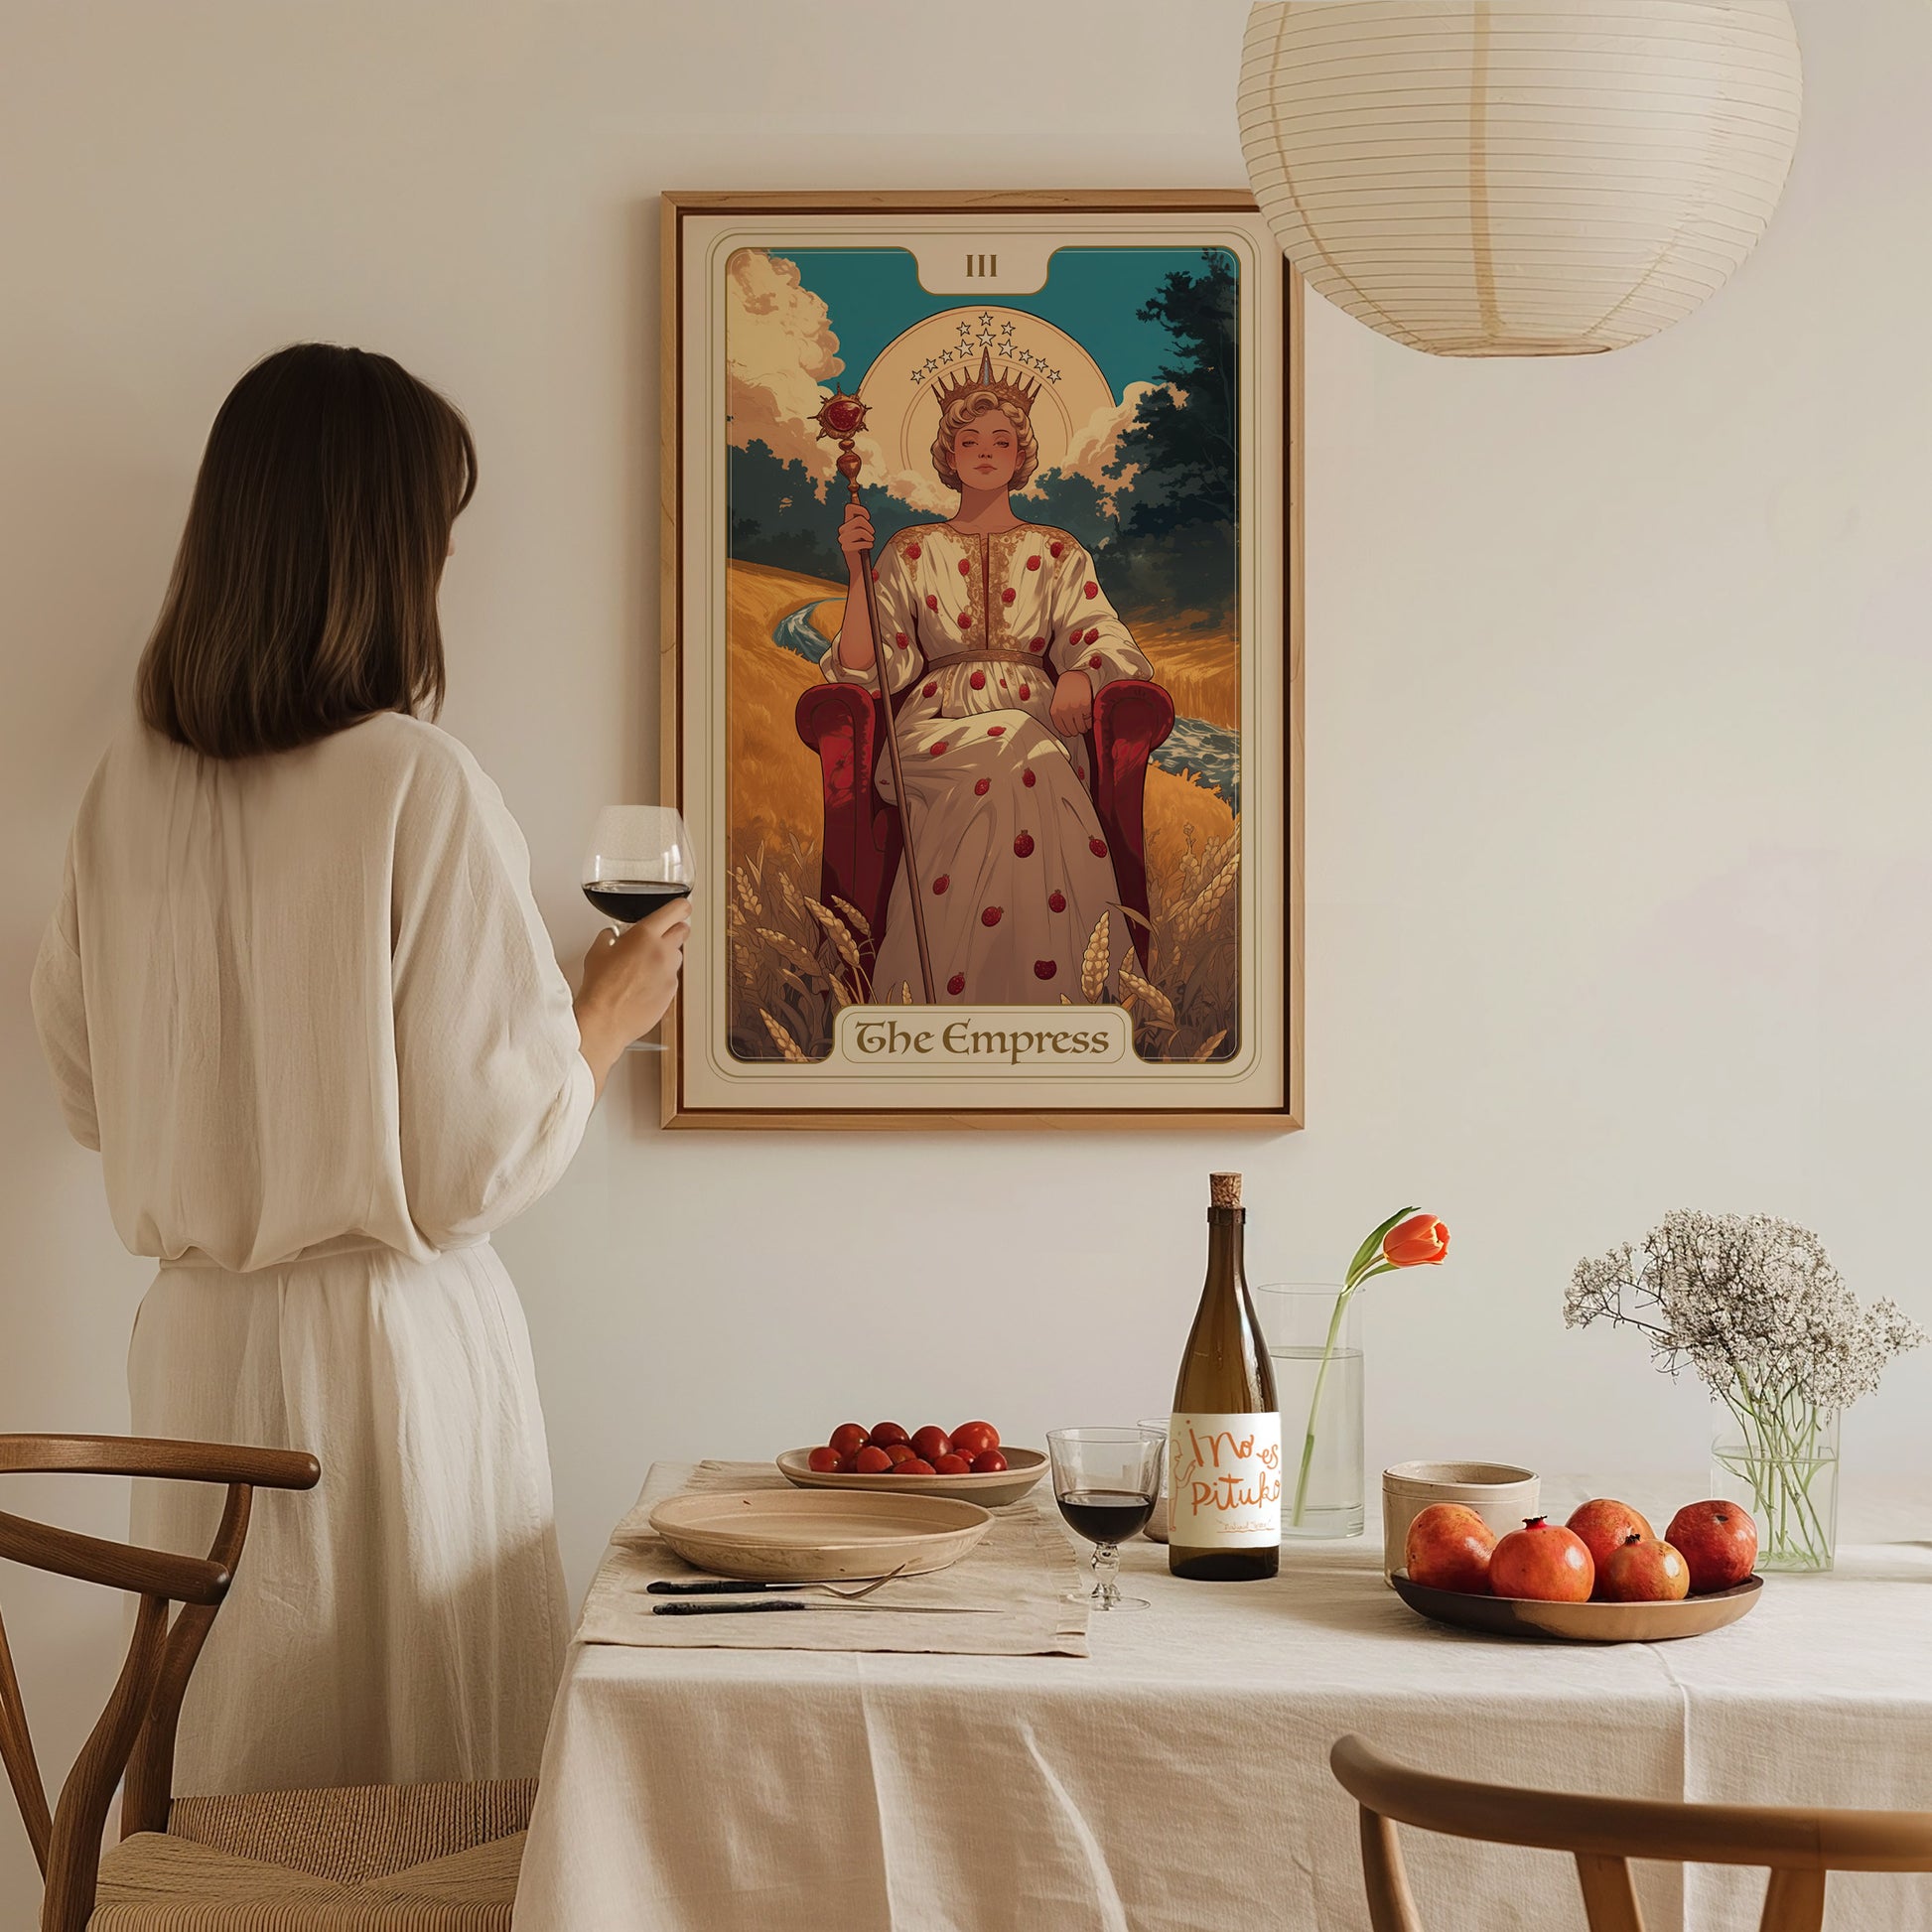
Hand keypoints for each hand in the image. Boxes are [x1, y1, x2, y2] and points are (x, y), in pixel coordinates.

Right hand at [574, 896, 691, 1094]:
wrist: (605, 1020)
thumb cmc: (600, 988)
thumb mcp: (597, 952)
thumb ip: (609, 937)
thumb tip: (612, 935)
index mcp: (645, 935)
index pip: (677, 910)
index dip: (681, 907)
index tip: (681, 907)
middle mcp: (663, 952)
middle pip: (683, 931)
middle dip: (674, 930)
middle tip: (661, 935)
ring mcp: (670, 973)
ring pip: (678, 956)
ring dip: (667, 956)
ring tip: (645, 966)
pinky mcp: (672, 993)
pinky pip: (672, 978)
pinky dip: (662, 978)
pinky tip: (644, 985)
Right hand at [837, 501, 873, 572]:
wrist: (858, 566)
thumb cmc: (863, 549)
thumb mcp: (863, 533)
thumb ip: (862, 524)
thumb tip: (865, 516)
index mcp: (846, 524)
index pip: (849, 508)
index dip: (861, 509)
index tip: (868, 517)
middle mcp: (842, 530)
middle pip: (859, 519)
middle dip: (869, 526)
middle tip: (872, 534)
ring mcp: (842, 539)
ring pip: (860, 531)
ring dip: (869, 536)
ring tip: (870, 541)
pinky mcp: (845, 548)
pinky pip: (861, 542)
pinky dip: (868, 544)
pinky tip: (869, 547)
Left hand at [1050, 669, 1093, 738]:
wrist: (1073, 677)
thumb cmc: (1066, 690)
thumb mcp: (1058, 704)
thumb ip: (1060, 717)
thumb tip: (1067, 731)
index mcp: (1055, 712)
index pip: (1063, 731)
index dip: (1069, 733)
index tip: (1072, 732)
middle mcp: (1064, 711)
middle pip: (1073, 731)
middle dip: (1077, 730)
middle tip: (1080, 727)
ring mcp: (1075, 708)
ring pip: (1081, 728)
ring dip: (1084, 728)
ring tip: (1085, 724)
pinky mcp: (1085, 705)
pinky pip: (1089, 720)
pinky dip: (1090, 722)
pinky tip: (1088, 718)